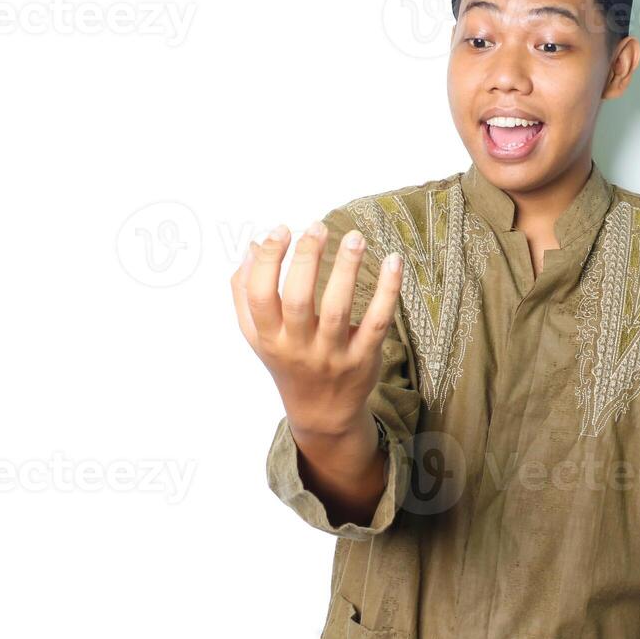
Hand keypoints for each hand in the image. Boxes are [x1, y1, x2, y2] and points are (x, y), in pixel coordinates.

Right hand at [231, 219, 402, 441]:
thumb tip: (253, 246)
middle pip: (299, 300)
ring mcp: (332, 354)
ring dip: (347, 269)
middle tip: (318, 226)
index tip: (282, 230)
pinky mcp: (364, 357)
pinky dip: (387, 291)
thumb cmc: (288, 360)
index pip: (260, 296)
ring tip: (355, 237)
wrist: (321, 412)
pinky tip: (393, 261)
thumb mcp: (258, 334)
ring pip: (338, 308)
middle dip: (307, 259)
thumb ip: (246, 292)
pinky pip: (377, 321)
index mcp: (268, 337)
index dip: (269, 261)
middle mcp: (298, 347)